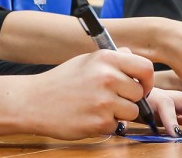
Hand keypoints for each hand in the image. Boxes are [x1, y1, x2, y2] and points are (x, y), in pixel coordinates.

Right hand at [25, 49, 153, 139]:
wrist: (34, 101)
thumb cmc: (61, 81)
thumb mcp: (87, 61)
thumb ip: (112, 59)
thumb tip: (132, 56)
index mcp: (105, 58)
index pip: (146, 68)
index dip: (147, 80)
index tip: (141, 87)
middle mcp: (107, 77)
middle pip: (140, 93)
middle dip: (130, 99)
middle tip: (111, 99)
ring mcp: (103, 101)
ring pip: (132, 112)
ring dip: (120, 114)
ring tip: (98, 107)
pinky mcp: (98, 122)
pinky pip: (116, 126)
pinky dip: (106, 125)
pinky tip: (88, 116)